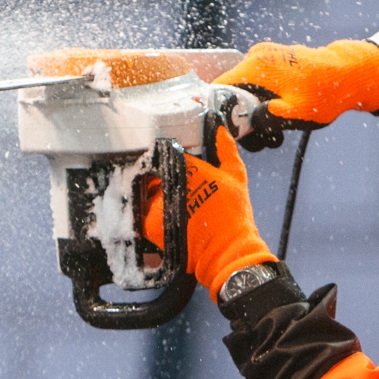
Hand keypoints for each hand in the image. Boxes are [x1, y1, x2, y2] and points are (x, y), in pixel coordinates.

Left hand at [143, 128, 273, 299]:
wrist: (226, 250)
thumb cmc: (233, 214)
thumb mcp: (236, 176)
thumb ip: (226, 149)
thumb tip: (218, 128)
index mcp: (189, 168)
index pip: (169, 154)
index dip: (169, 157)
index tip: (171, 162)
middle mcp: (170, 183)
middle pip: (154, 172)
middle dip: (157, 176)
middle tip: (166, 184)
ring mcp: (159, 203)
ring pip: (146, 191)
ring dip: (151, 194)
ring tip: (166, 203)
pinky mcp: (151, 224)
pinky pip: (143, 213)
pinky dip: (148, 214)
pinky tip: (161, 217)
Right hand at [216, 39, 378, 149]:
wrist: (350, 75)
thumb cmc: (324, 94)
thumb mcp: (294, 114)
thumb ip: (266, 119)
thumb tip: (245, 125)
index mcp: (256, 66)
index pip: (219, 88)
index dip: (220, 112)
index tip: (232, 132)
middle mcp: (256, 57)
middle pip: (233, 92)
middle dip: (243, 119)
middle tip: (263, 141)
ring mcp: (266, 58)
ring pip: (247, 91)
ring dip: (256, 114)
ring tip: (276, 134)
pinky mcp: (275, 62)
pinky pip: (259, 85)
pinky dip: (265, 103)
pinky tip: (281, 119)